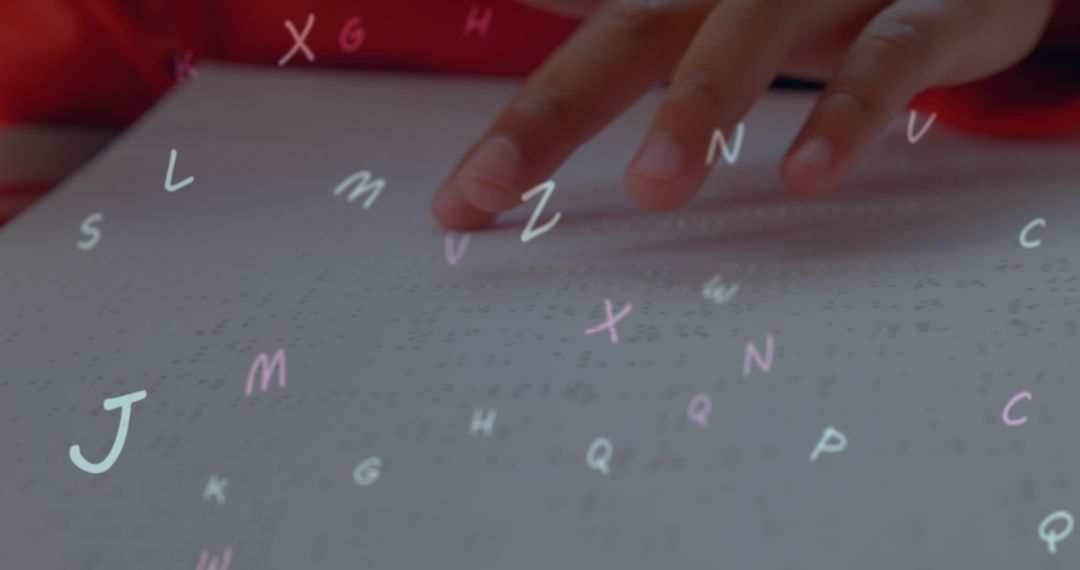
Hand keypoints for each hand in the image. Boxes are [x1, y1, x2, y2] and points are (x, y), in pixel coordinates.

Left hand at [431, 0, 1058, 229]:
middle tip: (491, 185)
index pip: (579, 41)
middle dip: (555, 109)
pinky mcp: (927, 7)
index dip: (518, 121)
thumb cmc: (811, 0)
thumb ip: (627, 33)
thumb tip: (528, 54)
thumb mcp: (708, 15)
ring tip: (655, 188)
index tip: (460, 203)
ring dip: (700, 106)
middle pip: (633, 28)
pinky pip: (886, 55)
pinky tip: (807, 175)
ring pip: (749, 31)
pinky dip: (846, 111)